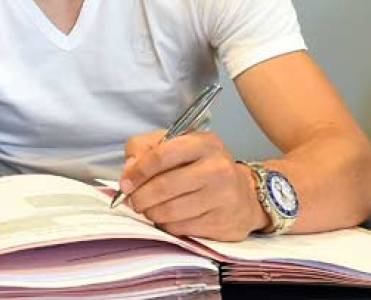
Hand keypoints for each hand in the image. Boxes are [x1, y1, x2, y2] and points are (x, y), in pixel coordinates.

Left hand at [118, 130, 264, 240]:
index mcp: (204, 143)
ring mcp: (223, 197)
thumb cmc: (202, 167)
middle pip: (163, 186)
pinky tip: (170, 218)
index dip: (137, 171)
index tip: (125, 183)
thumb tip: (128, 173)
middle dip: (140, 197)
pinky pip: (180, 228)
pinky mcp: (223, 223)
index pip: (161, 155)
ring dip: (151, 213)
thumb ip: (145, 149)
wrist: (245, 195)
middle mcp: (218, 168)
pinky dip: (167, 225)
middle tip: (134, 200)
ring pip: (169, 211)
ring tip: (151, 209)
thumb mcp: (176, 145)